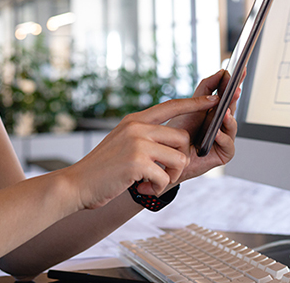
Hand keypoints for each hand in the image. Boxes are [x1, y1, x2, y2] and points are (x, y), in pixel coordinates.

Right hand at [61, 95, 221, 210]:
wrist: (77, 184)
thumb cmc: (101, 168)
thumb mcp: (121, 142)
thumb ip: (143, 136)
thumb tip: (171, 143)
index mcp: (134, 120)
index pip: (171, 106)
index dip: (194, 103)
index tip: (212, 100)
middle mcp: (137, 127)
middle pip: (182, 137)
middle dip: (180, 160)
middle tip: (165, 174)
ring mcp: (137, 143)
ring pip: (178, 159)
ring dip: (170, 177)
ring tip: (151, 183)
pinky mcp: (137, 162)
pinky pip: (166, 177)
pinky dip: (157, 188)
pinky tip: (141, 189)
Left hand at [165, 69, 239, 183]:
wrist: (167, 156)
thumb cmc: (178, 131)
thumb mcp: (191, 104)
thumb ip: (206, 88)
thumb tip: (221, 72)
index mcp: (216, 110)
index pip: (228, 94)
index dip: (235, 82)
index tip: (241, 69)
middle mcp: (222, 123)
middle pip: (232, 107)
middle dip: (235, 97)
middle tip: (235, 88)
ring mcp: (224, 138)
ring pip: (232, 127)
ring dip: (229, 119)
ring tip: (224, 113)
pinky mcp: (222, 153)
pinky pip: (228, 145)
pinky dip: (223, 139)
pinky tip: (217, 134)